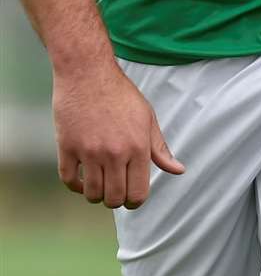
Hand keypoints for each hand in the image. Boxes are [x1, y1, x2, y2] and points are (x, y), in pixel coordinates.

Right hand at [53, 62, 184, 208]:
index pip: (138, 193)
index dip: (135, 201)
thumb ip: (161, 149)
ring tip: (100, 182)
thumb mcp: (148, 118)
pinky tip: (82, 178)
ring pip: (91, 194)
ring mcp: (89, 152)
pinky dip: (75, 186)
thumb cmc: (121, 95)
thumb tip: (178, 170)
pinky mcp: (66, 148)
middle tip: (116, 190)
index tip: (132, 197)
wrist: (88, 74)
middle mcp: (115, 152)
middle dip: (116, 200)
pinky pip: (69, 181)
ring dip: (96, 194)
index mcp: (138, 147)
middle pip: (114, 199)